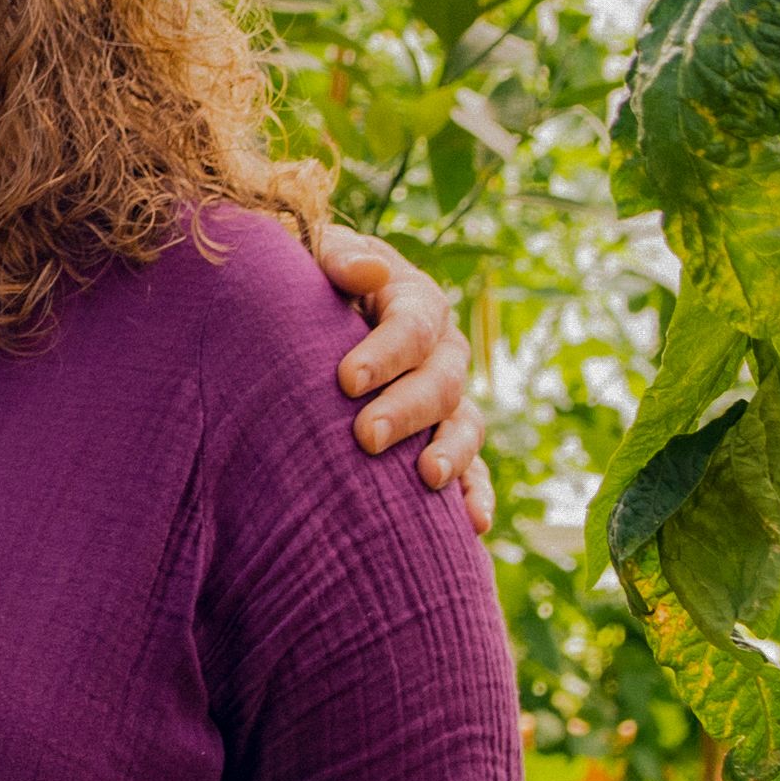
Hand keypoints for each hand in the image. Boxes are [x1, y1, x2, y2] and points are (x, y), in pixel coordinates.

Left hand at [302, 220, 488, 510]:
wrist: (305, 318)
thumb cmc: (305, 283)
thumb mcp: (315, 255)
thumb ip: (338, 258)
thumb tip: (370, 274)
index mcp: (414, 299)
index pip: (413, 323)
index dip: (386, 352)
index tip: (346, 380)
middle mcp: (441, 349)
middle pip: (441, 380)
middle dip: (407, 409)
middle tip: (366, 437)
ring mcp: (448, 397)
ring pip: (466, 425)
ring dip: (452, 452)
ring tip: (426, 478)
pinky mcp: (444, 438)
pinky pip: (473, 469)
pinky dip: (475, 494)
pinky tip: (472, 525)